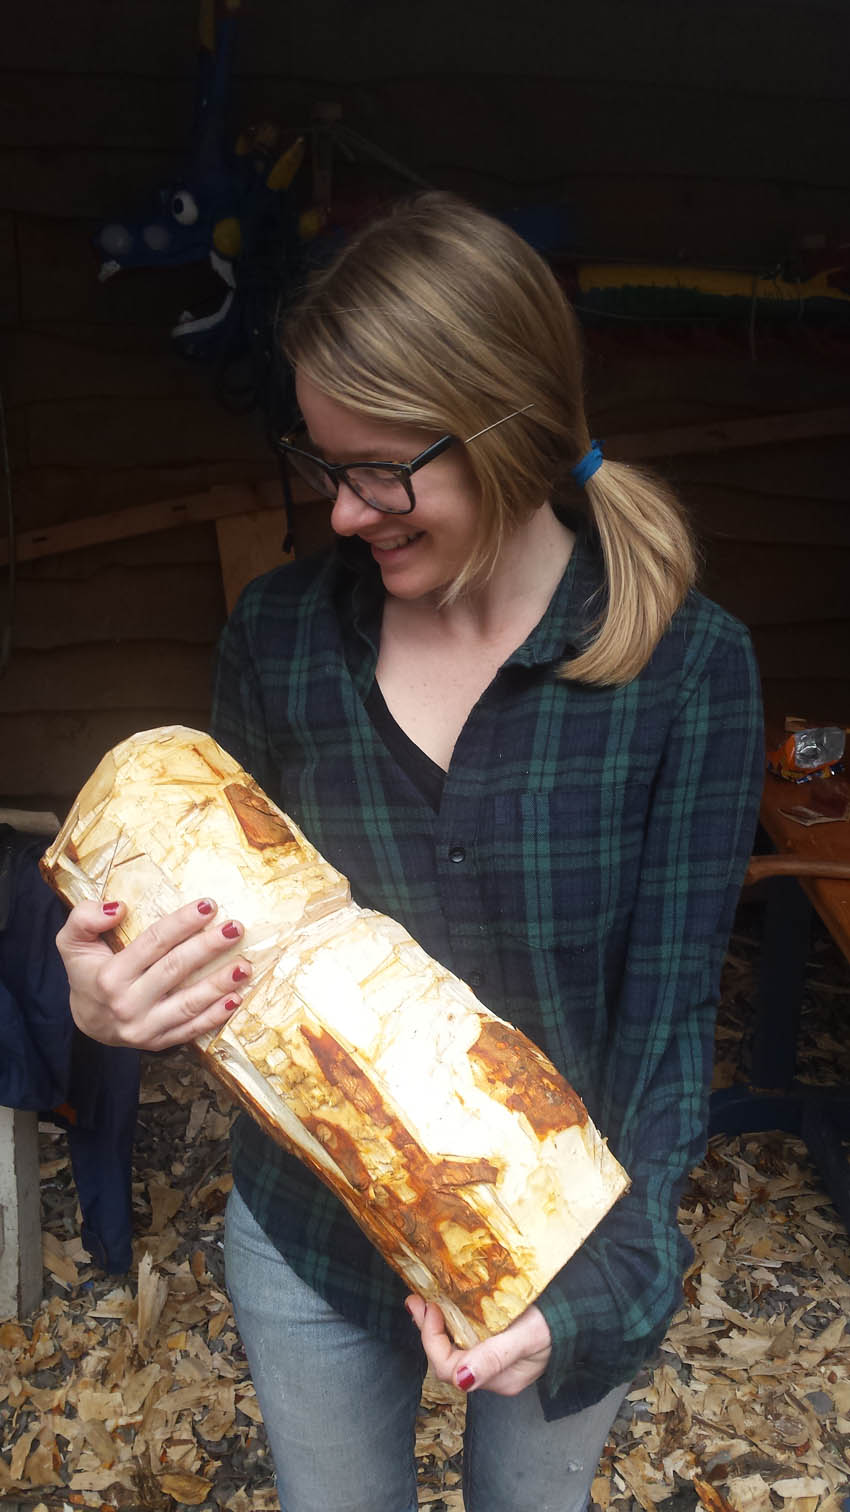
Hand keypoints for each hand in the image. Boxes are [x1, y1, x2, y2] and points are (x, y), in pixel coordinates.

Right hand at [55, 897, 251, 1050]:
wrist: (88, 1021)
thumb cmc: (86, 972)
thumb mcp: (72, 942)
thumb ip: (84, 918)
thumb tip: (118, 908)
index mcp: (109, 976)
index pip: (152, 943)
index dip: (182, 923)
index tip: (209, 905)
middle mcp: (127, 1004)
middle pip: (175, 969)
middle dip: (208, 947)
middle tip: (235, 928)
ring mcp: (144, 1028)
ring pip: (189, 1003)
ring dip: (220, 984)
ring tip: (244, 965)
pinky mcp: (159, 1042)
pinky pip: (192, 1029)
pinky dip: (216, 1016)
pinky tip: (236, 998)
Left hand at [405, 1297, 550, 1395]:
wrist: (587, 1309)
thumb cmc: (560, 1322)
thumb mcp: (528, 1336)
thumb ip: (495, 1356)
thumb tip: (461, 1380)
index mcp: (501, 1379)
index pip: (450, 1368)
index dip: (433, 1339)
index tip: (430, 1307)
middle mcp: (496, 1373)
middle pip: (449, 1359)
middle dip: (428, 1330)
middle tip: (416, 1299)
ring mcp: (499, 1359)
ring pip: (457, 1348)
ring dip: (437, 1325)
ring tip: (423, 1300)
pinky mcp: (503, 1342)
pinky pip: (469, 1338)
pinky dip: (453, 1322)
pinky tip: (447, 1304)